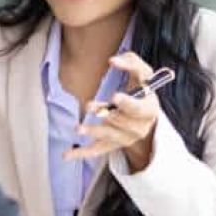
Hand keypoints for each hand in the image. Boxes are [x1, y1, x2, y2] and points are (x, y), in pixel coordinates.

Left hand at [63, 52, 159, 172]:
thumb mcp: (142, 73)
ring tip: (78, 128)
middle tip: (90, 106)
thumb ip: (131, 62)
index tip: (114, 97)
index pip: (139, 108)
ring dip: (93, 131)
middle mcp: (139, 127)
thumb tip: (113, 61)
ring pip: (109, 136)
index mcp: (149, 109)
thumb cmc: (141, 89)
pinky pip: (96, 150)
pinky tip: (67, 155)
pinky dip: (81, 153)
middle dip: (106, 114)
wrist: (144, 115)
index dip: (128, 104)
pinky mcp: (111, 144)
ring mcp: (125, 138)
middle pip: (122, 123)